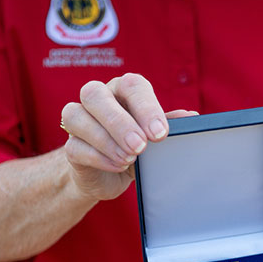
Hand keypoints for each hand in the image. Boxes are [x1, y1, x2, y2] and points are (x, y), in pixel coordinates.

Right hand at [60, 73, 195, 200]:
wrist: (108, 175)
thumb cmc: (135, 148)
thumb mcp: (155, 138)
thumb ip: (170, 125)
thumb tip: (192, 117)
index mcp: (123, 92)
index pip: (132, 86)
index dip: (146, 107)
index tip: (160, 133)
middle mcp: (98, 99)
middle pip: (95, 94)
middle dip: (119, 122)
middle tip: (140, 146)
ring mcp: (79, 120)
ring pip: (76, 115)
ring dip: (105, 140)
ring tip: (129, 159)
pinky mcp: (71, 146)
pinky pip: (74, 146)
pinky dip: (99, 157)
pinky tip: (118, 166)